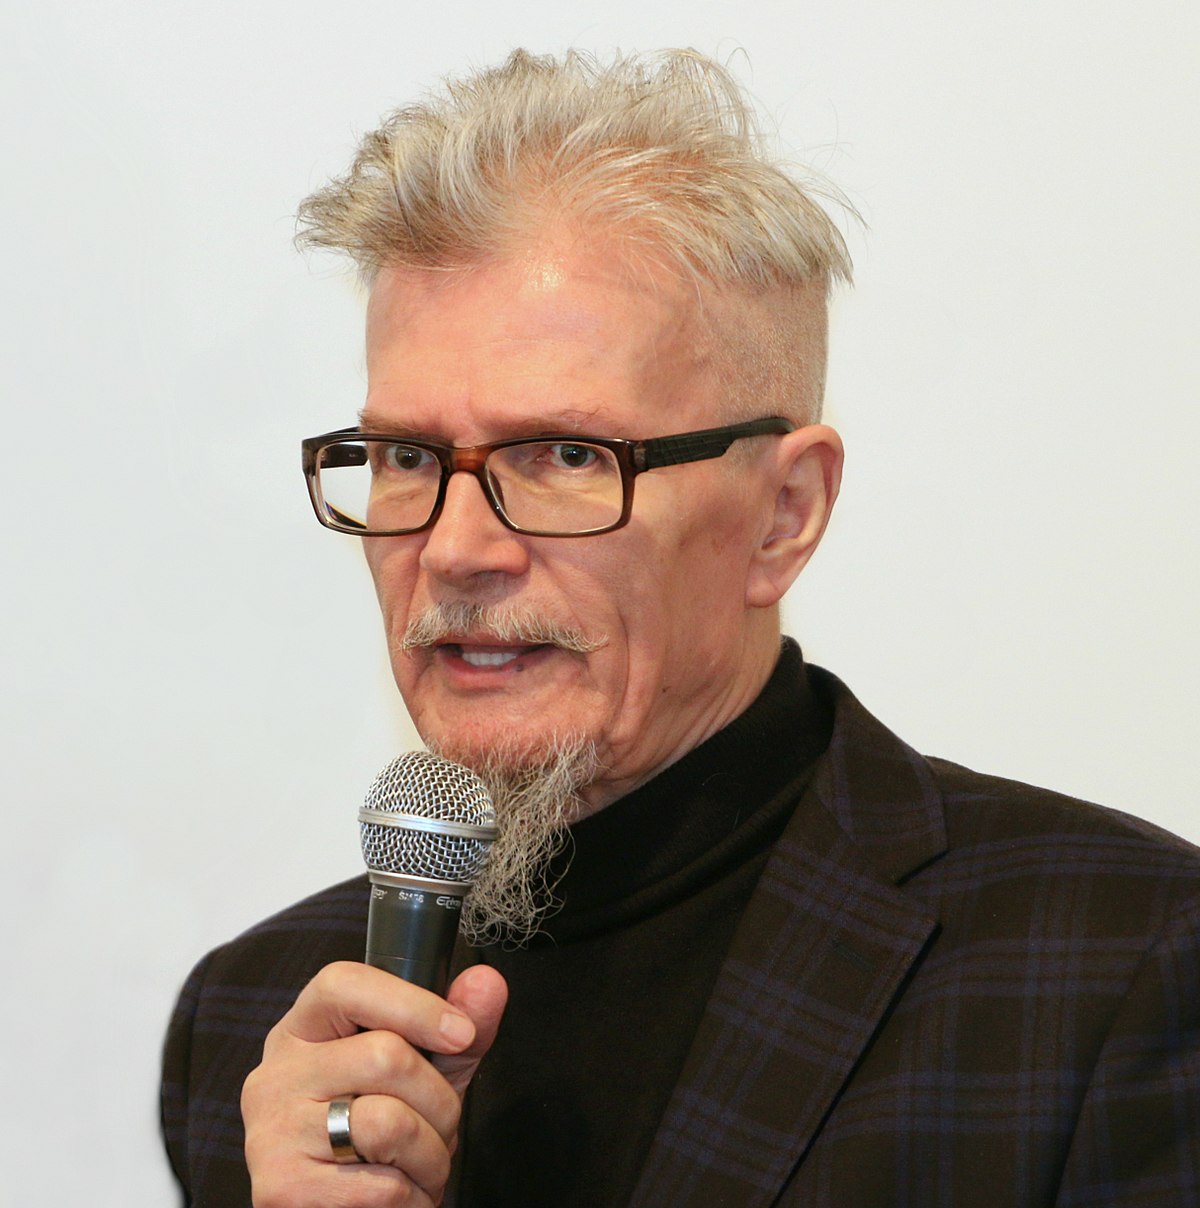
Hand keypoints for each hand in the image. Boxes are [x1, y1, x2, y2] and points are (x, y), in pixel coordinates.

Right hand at [241, 961, 507, 1206]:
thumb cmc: (377, 1128)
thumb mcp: (424, 1068)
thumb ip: (459, 1024)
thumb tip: (486, 982)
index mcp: (304, 1030)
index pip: (344, 984)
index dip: (413, 1004)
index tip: (461, 1033)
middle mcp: (277, 1074)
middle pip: (385, 1056)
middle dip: (440, 1101)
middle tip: (442, 1127)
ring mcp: (273, 1132)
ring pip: (388, 1124)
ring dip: (431, 1155)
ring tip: (422, 1164)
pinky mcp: (283, 1190)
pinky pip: (381, 1188)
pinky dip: (413, 1198)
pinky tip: (400, 1194)